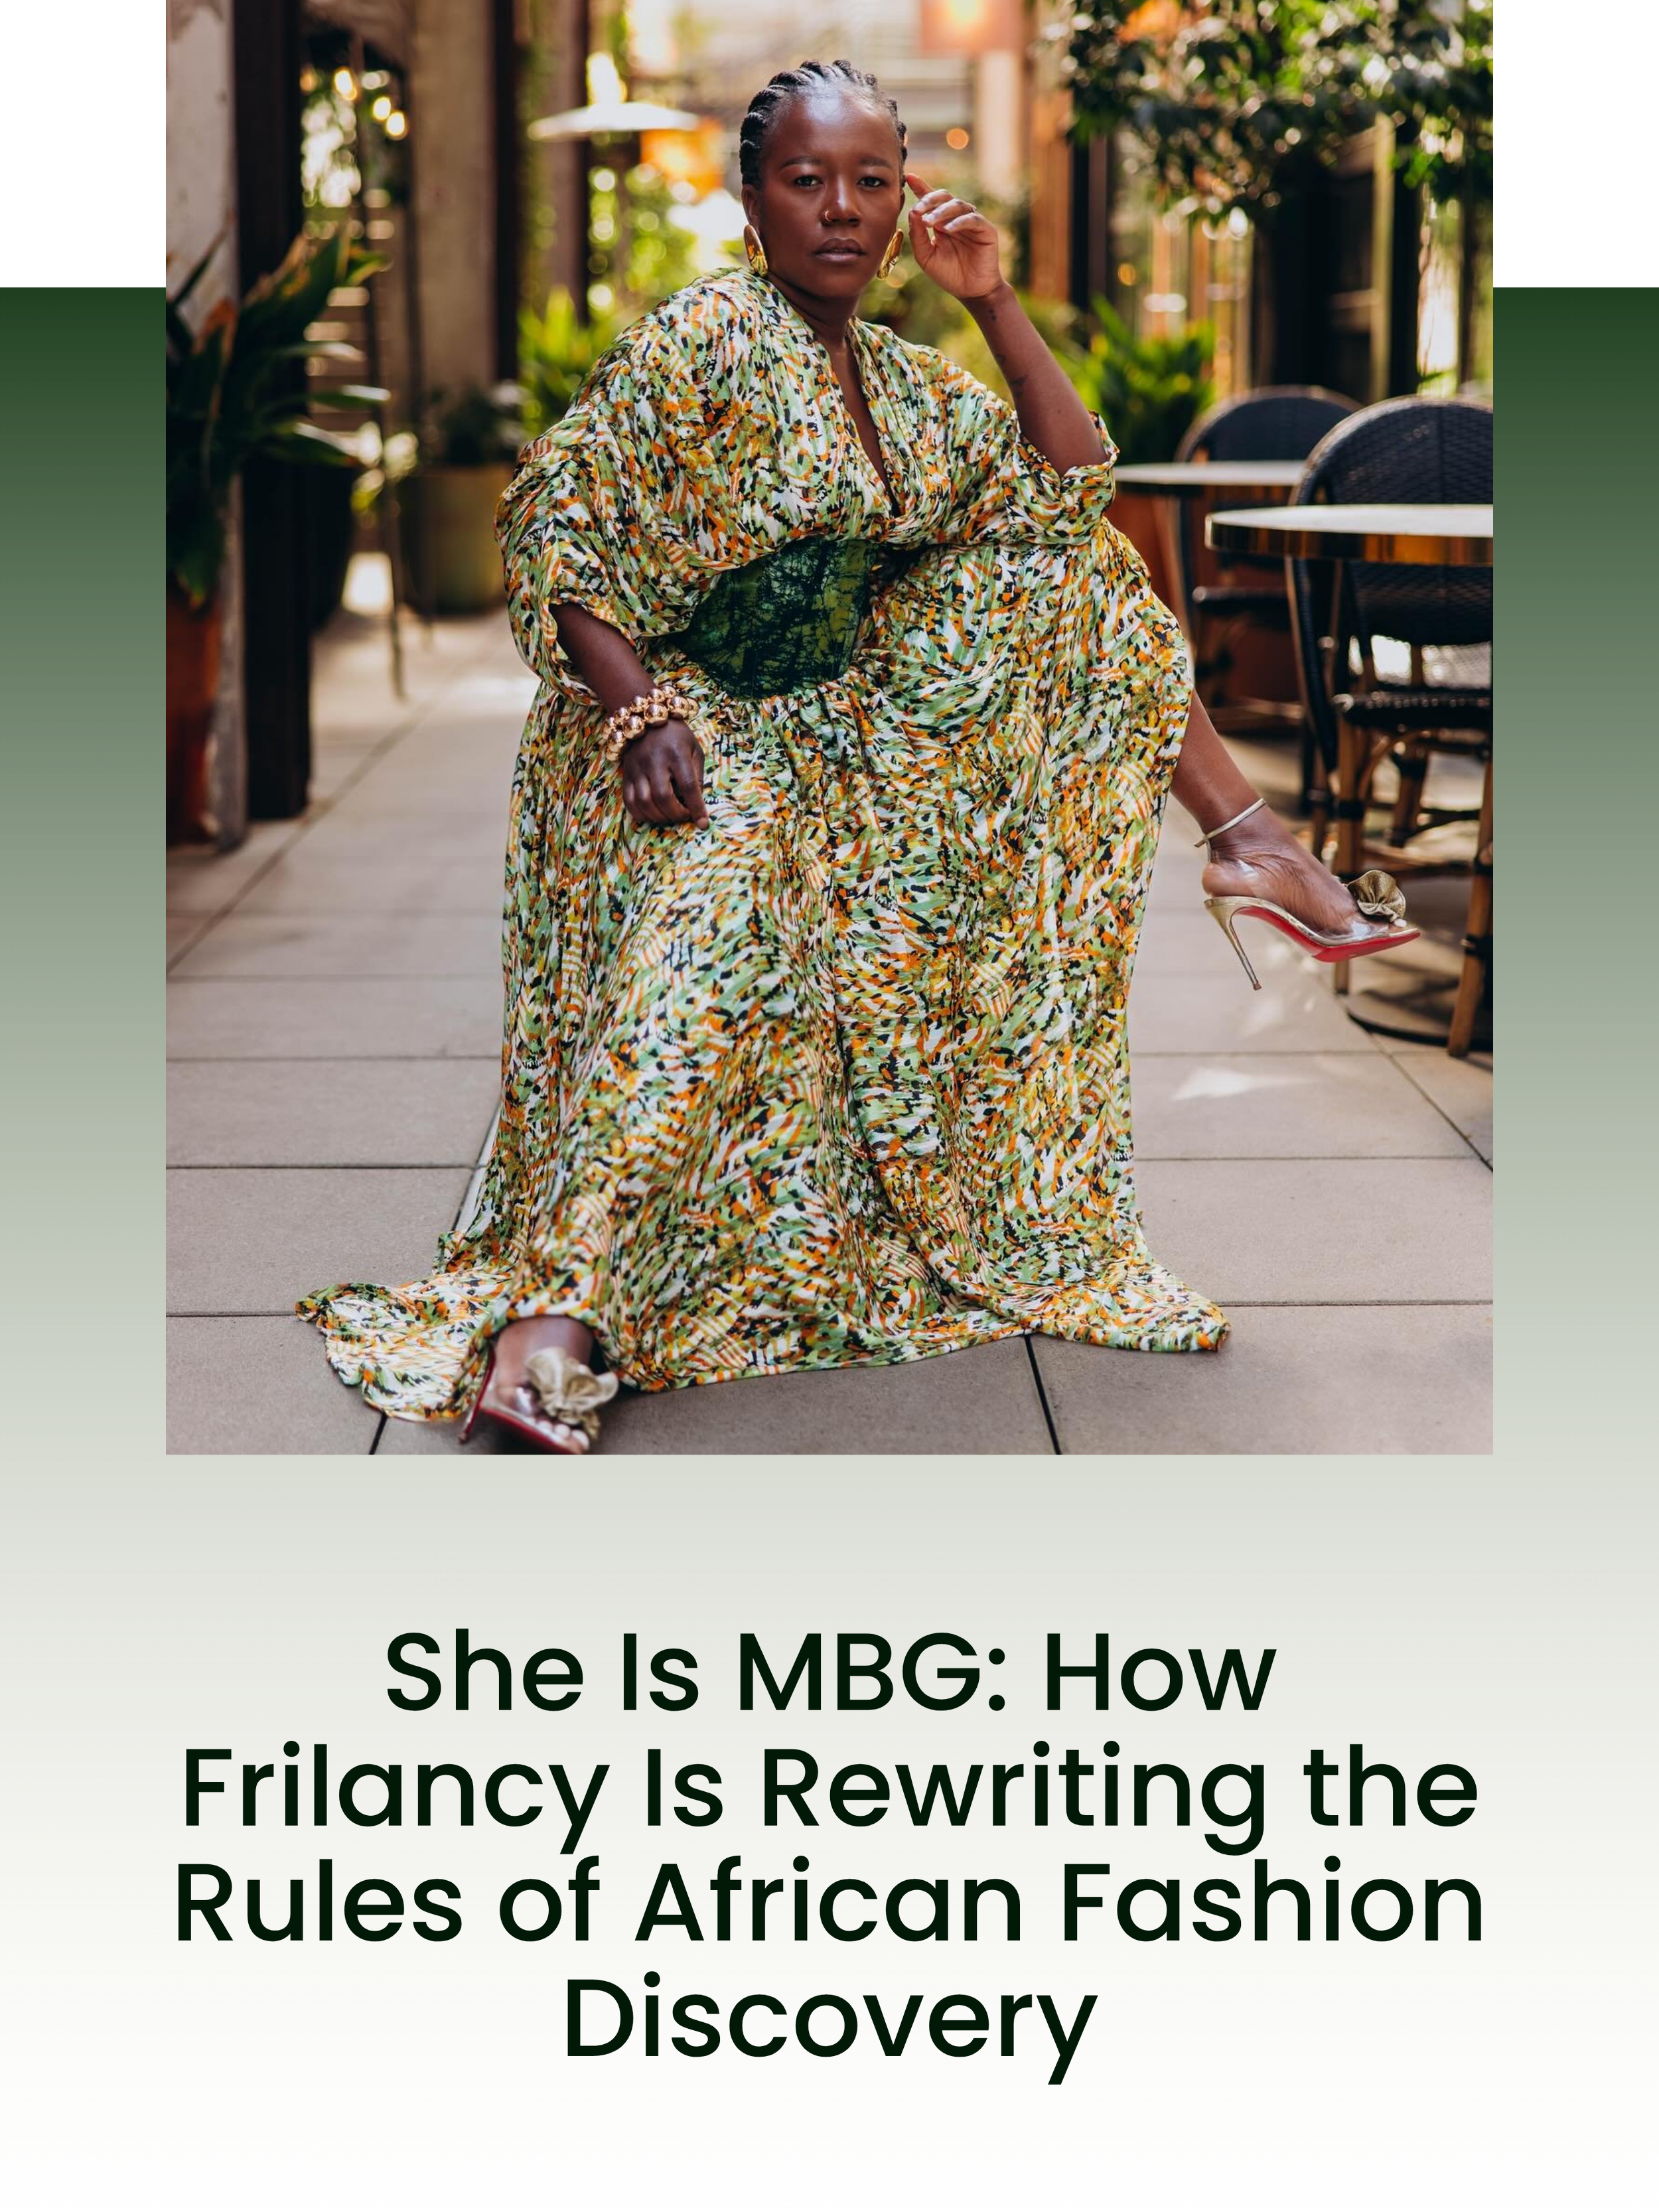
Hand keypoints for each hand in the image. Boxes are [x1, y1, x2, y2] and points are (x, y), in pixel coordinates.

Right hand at [619, 718, 708, 828]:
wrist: (646, 718)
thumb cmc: (677, 736)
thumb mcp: (694, 749)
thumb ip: (697, 775)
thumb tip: (696, 804)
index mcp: (676, 753)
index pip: (687, 785)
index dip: (696, 807)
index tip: (702, 823)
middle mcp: (655, 760)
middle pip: (663, 797)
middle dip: (676, 814)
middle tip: (683, 815)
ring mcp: (637, 768)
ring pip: (644, 802)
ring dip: (659, 817)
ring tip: (669, 816)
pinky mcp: (626, 774)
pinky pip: (629, 801)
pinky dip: (641, 814)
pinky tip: (652, 815)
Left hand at [903, 170, 1002, 302]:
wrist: (971, 292)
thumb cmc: (949, 275)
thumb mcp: (926, 257)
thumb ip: (918, 237)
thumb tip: (912, 213)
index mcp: (942, 222)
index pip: (931, 200)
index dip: (921, 187)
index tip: (909, 177)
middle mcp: (957, 218)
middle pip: (944, 197)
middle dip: (930, 199)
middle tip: (918, 209)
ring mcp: (972, 221)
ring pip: (958, 205)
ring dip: (941, 211)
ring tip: (929, 222)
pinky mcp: (986, 229)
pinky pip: (972, 219)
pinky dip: (959, 221)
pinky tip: (948, 229)